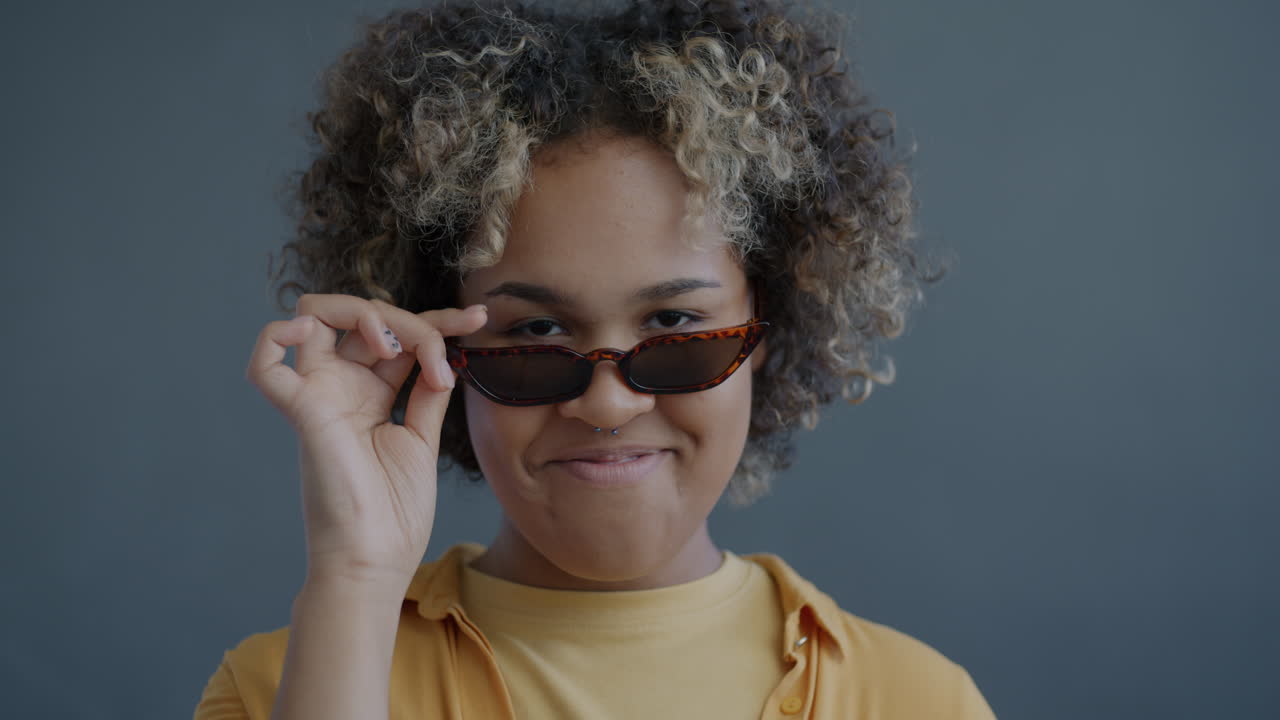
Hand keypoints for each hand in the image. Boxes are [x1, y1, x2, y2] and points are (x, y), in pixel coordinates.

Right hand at [245, 294, 486, 587]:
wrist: (376, 560)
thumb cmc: (395, 513)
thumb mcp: (421, 439)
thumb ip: (426, 393)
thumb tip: (444, 355)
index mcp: (369, 394)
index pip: (398, 334)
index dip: (439, 319)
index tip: (481, 318)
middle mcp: (340, 388)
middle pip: (365, 317)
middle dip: (414, 319)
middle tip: (443, 351)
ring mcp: (318, 396)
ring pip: (314, 315)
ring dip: (364, 314)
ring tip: (398, 348)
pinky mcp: (302, 413)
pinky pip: (264, 365)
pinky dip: (275, 336)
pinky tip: (311, 333)